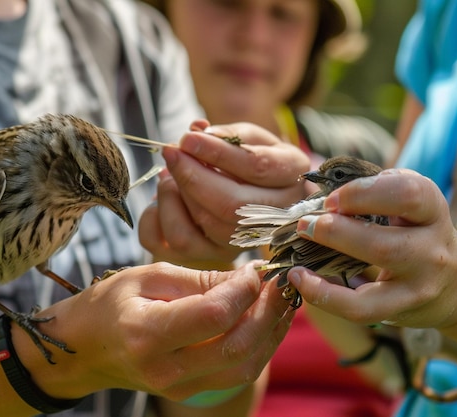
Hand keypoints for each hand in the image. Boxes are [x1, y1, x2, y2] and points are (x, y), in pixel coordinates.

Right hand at [20, 261, 292, 400]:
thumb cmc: (111, 304)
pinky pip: (237, 372)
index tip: (254, 269)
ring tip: (283, 300)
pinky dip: (260, 346)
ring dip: (272, 332)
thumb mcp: (147, 276)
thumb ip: (199, 279)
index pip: (213, 315)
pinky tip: (267, 320)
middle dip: (268, 310)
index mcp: (146, 332)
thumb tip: (248, 278)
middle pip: (236, 346)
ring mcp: (178, 387)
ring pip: (245, 366)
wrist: (84, 349)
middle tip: (281, 282)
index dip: (244, 290)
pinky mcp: (190, 391)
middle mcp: (165, 368)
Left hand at [139, 121, 309, 266]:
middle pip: (231, 205)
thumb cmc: (250, 159)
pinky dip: (163, 215)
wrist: (252, 192)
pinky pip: (180, 242)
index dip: (218, 152)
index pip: (257, 167)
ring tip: (170, 173)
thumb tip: (196, 132)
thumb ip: (226, 134)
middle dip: (192, 176)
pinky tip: (168, 196)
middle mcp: (277, 216)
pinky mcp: (218, 255)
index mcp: (292, 175)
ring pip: (206, 225)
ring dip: (178, 195)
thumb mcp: (249, 137)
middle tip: (172, 152)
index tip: (187, 139)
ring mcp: (248, 241)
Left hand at [287, 169, 456, 328]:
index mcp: (431, 209)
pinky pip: (360, 308)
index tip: (332, 199)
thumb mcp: (407, 207)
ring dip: (329, 262)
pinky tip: (300, 279)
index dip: (364, 193)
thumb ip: (373, 192)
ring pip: (375, 278)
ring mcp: (419, 282)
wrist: (454, 284)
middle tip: (306, 225)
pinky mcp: (401, 308)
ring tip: (297, 259)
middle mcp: (432, 247)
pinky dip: (324, 295)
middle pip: (385, 243)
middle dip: (337, 231)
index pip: (409, 193)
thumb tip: (318, 194)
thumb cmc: (415, 232)